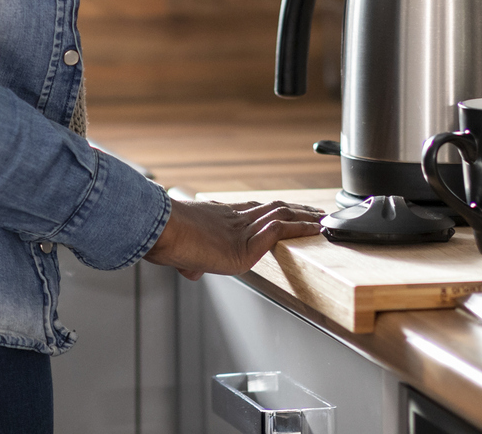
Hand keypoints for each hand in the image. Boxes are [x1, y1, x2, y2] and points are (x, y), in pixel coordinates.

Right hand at [142, 198, 324, 280]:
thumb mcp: (179, 254)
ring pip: (282, 216)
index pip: (253, 211)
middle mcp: (233, 218)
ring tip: (324, 220)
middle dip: (296, 210)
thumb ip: (190, 262)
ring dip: (305, 217)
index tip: (286, 209)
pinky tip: (315, 229)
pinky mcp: (246, 245)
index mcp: (219, 218)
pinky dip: (300, 229)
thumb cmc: (162, 238)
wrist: (158, 231)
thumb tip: (192, 272)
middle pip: (273, 209)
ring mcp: (241, 229)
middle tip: (315, 211)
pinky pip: (280, 231)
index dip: (273, 210)